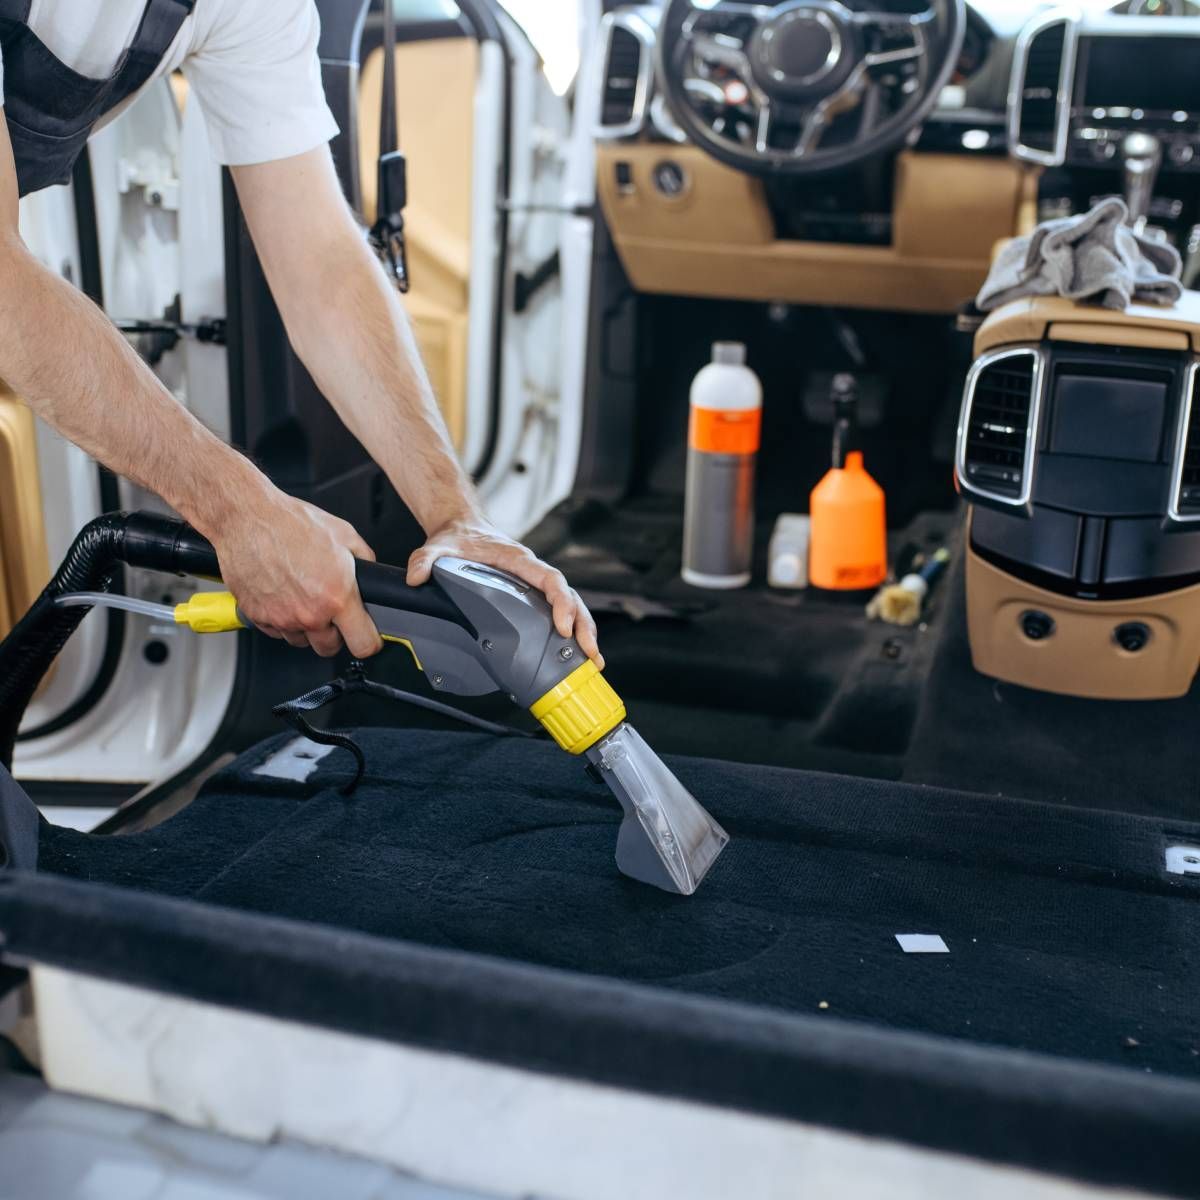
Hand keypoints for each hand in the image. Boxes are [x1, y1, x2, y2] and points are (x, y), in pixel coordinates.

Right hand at [210, 489, 383, 659]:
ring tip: (303, 595)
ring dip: (306, 627)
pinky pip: (277, 631)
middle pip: (330, 648)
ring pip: (302, 641)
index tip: (367, 637)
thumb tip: (372, 576)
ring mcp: (282, 618)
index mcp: (337, 597)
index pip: (363, 644)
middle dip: (335, 634)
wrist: (248, 518)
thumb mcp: (345, 535)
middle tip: (331, 610)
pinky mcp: (258, 616)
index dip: (370, 642)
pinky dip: (282, 619)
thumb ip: (365, 560)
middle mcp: (310, 613)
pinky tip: (284, 594)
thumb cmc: (291, 523)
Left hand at [407, 517, 602, 668]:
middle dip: (583, 624)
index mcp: (519, 559)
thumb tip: (417, 576)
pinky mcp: (533, 596)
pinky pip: (560, 612)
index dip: (561, 602)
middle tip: (590, 652)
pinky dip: (572, 632)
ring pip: (572, 605)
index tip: (562, 626)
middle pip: (570, 597)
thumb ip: (426, 559)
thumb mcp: (439, 545)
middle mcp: (533, 572)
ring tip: (593, 660)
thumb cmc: (458, 536)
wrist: (462, 528)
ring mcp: (535, 585)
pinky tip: (577, 654)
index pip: (550, 578)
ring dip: (584, 631)